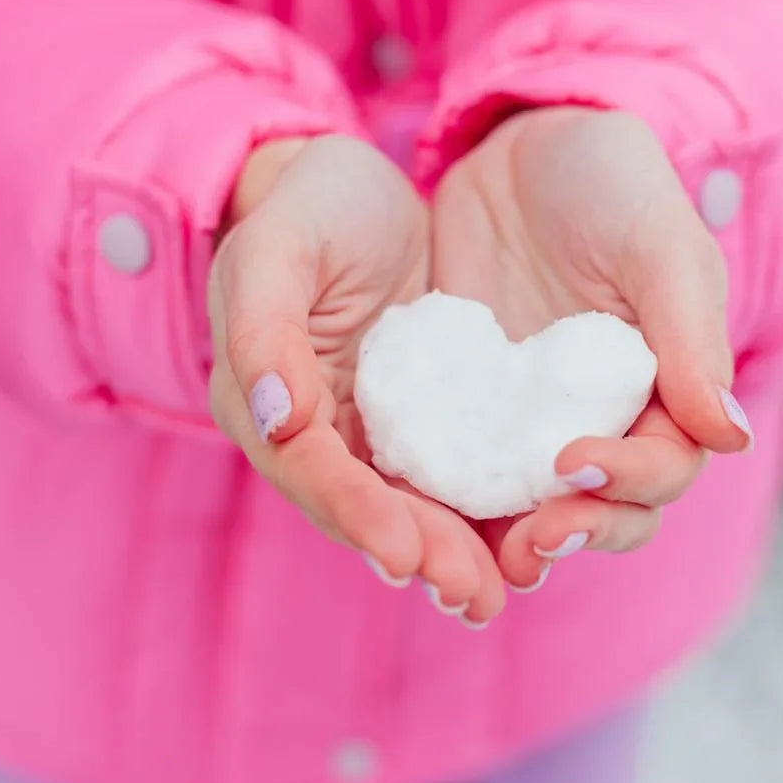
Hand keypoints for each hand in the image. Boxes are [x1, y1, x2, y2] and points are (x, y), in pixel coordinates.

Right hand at [208, 135, 505, 623]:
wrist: (342, 188)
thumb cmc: (303, 207)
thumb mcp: (278, 248)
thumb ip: (263, 328)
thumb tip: (275, 418)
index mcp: (261, 397)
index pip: (308, 468)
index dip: (355, 512)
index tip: (406, 552)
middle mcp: (309, 431)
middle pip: (359, 506)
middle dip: (416, 552)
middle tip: (472, 594)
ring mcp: (362, 430)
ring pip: (404, 504)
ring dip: (448, 552)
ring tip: (496, 593)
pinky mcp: (413, 419)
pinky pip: (443, 473)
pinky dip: (475, 511)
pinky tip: (520, 540)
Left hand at [432, 107, 750, 589]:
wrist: (523, 143)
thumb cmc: (610, 181)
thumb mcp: (657, 244)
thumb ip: (689, 337)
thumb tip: (729, 436)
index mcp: (666, 388)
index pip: (662, 465)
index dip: (628, 482)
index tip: (573, 465)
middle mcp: (602, 416)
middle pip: (604, 507)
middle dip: (576, 533)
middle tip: (531, 542)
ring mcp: (532, 416)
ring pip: (533, 505)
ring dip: (513, 541)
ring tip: (479, 565)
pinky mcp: (469, 403)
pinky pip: (462, 465)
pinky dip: (449, 499)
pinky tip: (418, 509)